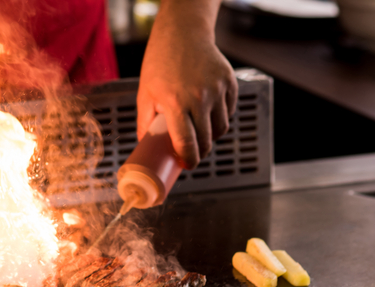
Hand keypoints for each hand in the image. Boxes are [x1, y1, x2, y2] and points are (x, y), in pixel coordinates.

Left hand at [136, 0, 237, 168]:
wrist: (182, 33)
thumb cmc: (160, 63)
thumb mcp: (145, 94)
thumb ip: (145, 123)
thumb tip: (146, 148)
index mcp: (176, 103)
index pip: (187, 144)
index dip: (188, 161)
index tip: (185, 165)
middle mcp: (200, 97)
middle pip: (207, 142)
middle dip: (199, 153)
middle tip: (191, 153)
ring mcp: (217, 90)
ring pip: (221, 129)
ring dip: (211, 137)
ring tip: (198, 132)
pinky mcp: (230, 83)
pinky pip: (229, 112)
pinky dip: (221, 118)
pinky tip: (208, 115)